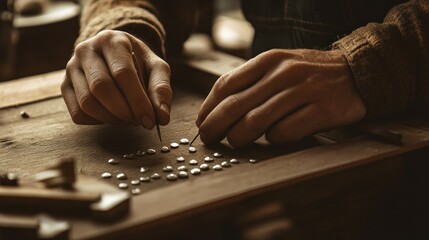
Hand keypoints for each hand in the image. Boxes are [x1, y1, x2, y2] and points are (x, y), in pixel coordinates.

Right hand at [61, 30, 171, 127]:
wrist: (115, 54)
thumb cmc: (138, 62)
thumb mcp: (156, 68)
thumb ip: (161, 89)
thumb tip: (162, 117)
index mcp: (111, 40)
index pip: (123, 73)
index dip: (138, 100)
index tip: (150, 120)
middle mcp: (86, 50)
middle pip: (101, 88)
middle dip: (123, 111)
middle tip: (138, 121)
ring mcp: (71, 68)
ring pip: (87, 103)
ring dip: (111, 119)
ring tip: (127, 118)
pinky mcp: (64, 85)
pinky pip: (78, 113)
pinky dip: (97, 121)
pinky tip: (111, 116)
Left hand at [196, 49, 366, 146]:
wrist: (357, 71)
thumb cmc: (308, 74)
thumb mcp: (279, 65)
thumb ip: (251, 81)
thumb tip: (216, 108)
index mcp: (269, 60)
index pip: (226, 84)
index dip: (208, 108)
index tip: (201, 123)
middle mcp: (284, 73)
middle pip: (235, 105)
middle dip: (215, 127)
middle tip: (208, 139)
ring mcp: (304, 91)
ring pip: (256, 121)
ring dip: (239, 137)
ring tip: (235, 142)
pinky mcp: (322, 110)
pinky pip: (285, 132)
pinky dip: (273, 139)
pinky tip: (273, 137)